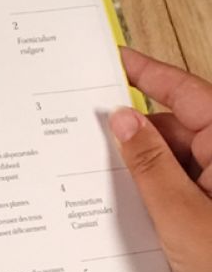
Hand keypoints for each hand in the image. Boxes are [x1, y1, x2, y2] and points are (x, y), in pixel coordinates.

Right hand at [110, 48, 211, 271]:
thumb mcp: (179, 212)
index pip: (185, 92)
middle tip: (86, 130)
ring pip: (175, 158)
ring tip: (102, 176)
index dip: (146, 73)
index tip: (114, 59)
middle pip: (177, 126)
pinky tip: (129, 202)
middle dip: (135, 131)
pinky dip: (154, 189)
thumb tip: (124, 121)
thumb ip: (148, 162)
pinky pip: (180, 185)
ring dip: (142, 166)